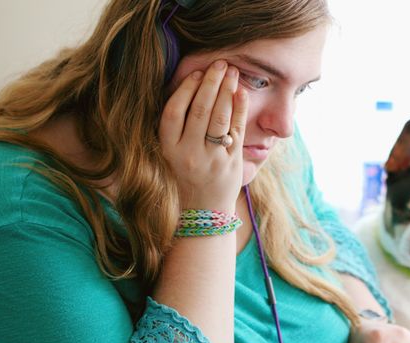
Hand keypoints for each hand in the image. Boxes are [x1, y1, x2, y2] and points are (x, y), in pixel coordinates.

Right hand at [159, 60, 248, 211]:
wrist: (203, 212)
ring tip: (233, 72)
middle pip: (199, 111)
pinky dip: (240, 110)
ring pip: (219, 119)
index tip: (196, 72)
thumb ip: (176, 127)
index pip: (173, 112)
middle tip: (220, 63)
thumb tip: (190, 88)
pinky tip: (242, 93)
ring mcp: (211, 159)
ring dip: (227, 92)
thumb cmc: (186, 175)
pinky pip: (236, 131)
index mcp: (168, 148)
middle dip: (211, 83)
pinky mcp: (231, 164)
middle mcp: (187, 154)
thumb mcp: (171, 153)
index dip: (185, 89)